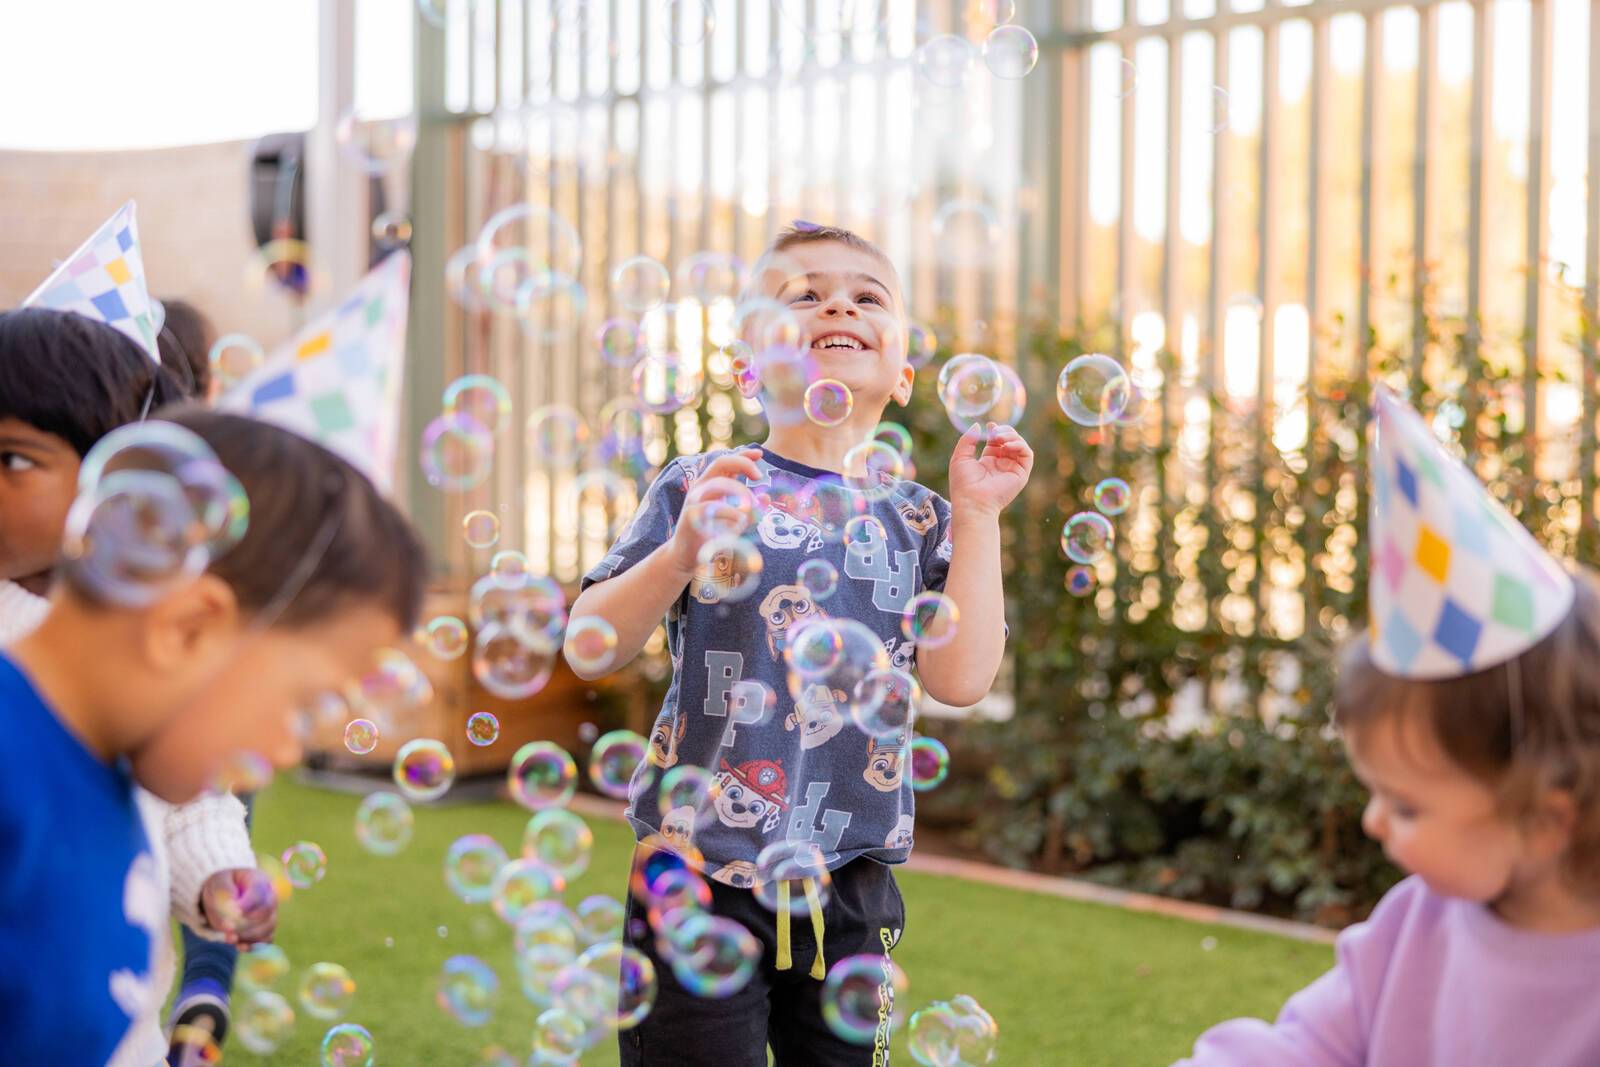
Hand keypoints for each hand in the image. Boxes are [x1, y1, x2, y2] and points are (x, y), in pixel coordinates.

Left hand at [199, 868, 278, 946]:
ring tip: (229, 938)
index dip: (248, 905)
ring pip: (268, 928)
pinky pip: (267, 940)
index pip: (259, 893)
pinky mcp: (267, 929)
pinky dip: (254, 945)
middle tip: (228, 930)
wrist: (222, 897)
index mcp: (259, 880)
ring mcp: (270, 913)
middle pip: (267, 913)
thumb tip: (234, 917)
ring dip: (248, 936)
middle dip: (246, 924)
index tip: (235, 912)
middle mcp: (270, 896)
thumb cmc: (221, 887)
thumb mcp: (218, 885)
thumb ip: (224, 897)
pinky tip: (239, 946)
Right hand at [667, 447, 763, 573]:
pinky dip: (730, 512)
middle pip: (720, 463)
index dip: (743, 454)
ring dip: (740, 490)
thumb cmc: (711, 535)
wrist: (686, 555)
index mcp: (710, 484)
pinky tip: (741, 521)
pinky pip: (712, 507)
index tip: (760, 454)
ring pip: (718, 483)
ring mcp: (694, 500)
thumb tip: (766, 497)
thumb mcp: (734, 519)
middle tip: (759, 476)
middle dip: (742, 463)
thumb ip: (749, 508)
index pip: (727, 462)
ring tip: (753, 506)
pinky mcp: (691, 516)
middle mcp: (701, 487)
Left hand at [949, 423, 1032, 517]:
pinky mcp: (1021, 474)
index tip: (990, 425)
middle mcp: (1002, 465)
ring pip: (1020, 445)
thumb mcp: (960, 457)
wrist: (972, 502)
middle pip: (1010, 440)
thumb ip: (968, 440)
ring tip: (999, 437)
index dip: (996, 431)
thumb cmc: (963, 483)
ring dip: (1012, 436)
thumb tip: (978, 425)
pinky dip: (1020, 445)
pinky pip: (1027, 455)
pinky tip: (1007, 445)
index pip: (997, 442)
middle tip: (994, 431)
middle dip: (1004, 431)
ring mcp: (1012, 469)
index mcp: (988, 462)